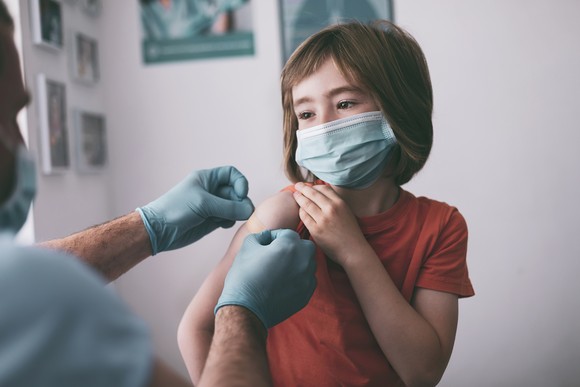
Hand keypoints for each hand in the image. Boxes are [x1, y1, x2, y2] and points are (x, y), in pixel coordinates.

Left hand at [137, 166, 253, 254]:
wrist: (160, 230)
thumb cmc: (176, 209)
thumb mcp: (204, 204)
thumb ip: (228, 207)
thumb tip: (249, 210)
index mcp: (207, 179)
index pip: (232, 174)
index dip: (240, 183)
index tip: (240, 195)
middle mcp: (211, 191)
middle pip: (236, 192)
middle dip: (241, 202)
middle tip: (243, 213)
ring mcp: (212, 206)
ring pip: (234, 206)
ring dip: (237, 213)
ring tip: (229, 219)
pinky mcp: (211, 221)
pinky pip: (229, 218)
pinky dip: (230, 221)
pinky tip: (222, 225)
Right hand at [215, 229, 316, 328]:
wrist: (246, 309)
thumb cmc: (245, 276)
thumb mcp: (247, 247)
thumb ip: (261, 236)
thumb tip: (268, 237)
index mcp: (289, 245)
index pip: (288, 233)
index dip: (275, 236)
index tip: (267, 245)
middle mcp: (303, 260)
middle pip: (305, 246)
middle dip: (293, 247)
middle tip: (278, 255)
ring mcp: (307, 279)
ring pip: (309, 263)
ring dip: (298, 262)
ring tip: (281, 269)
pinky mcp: (306, 294)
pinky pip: (308, 280)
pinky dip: (300, 278)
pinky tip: (285, 283)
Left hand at [293, 183, 366, 265]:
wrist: (353, 250)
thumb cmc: (350, 231)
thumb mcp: (346, 211)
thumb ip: (335, 202)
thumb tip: (321, 193)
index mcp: (340, 203)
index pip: (323, 188)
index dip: (314, 186)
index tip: (309, 186)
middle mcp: (331, 209)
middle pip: (312, 194)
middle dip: (303, 188)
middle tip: (297, 186)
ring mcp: (322, 220)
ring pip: (306, 204)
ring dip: (299, 198)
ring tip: (295, 196)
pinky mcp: (316, 230)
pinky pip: (304, 217)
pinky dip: (301, 212)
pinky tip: (300, 210)